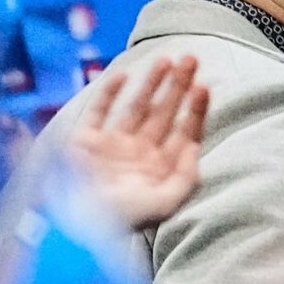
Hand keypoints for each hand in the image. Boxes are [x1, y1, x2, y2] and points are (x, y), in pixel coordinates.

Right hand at [68, 57, 208, 230]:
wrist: (80, 224)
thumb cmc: (125, 218)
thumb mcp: (165, 202)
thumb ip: (186, 176)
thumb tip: (195, 145)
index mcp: (159, 167)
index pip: (183, 132)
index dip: (195, 109)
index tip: (203, 87)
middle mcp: (138, 152)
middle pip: (164, 113)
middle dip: (177, 86)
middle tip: (191, 59)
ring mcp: (112, 145)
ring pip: (136, 106)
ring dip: (151, 82)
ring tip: (166, 59)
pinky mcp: (86, 141)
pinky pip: (99, 111)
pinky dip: (108, 93)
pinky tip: (123, 75)